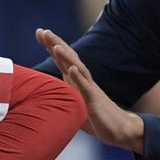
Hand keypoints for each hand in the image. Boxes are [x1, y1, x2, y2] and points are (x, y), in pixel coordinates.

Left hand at [36, 28, 143, 153]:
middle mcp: (83, 81)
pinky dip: (79, 78)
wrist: (120, 128)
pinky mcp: (94, 101)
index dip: (51, 45)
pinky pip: (86, 88)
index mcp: (76, 81)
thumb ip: (63, 96)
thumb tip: (45, 96)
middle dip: (56, 44)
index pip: (62, 60)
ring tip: (55, 46)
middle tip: (43, 31)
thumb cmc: (96, 118)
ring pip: (78, 69)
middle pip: (69, 58)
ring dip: (67, 57)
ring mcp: (90, 89)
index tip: (40, 32)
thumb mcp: (75, 105)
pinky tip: (71, 68)